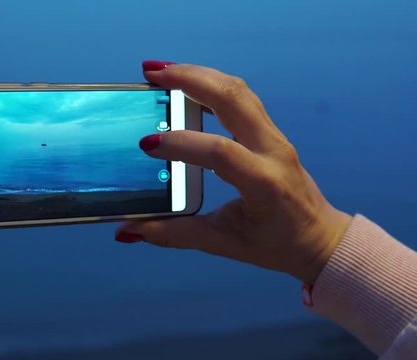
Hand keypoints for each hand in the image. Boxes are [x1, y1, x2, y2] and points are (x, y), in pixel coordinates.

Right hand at [116, 61, 351, 283]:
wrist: (317, 236)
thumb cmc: (275, 243)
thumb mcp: (223, 244)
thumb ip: (175, 234)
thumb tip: (130, 229)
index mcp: (264, 183)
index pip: (221, 153)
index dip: (182, 144)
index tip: (146, 145)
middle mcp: (273, 151)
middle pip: (234, 100)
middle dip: (190, 80)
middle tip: (151, 74)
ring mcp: (274, 136)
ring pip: (238, 90)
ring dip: (199, 74)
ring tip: (162, 71)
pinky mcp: (268, 130)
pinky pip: (240, 97)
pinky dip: (211, 83)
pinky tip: (186, 82)